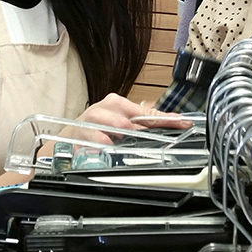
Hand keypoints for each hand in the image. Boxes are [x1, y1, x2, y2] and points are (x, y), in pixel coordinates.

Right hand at [67, 93, 191, 143]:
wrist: (68, 134)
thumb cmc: (96, 126)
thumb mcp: (119, 120)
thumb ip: (140, 120)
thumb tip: (165, 118)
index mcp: (117, 103)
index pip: (147, 111)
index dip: (166, 118)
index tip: (182, 123)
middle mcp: (105, 109)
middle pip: (131, 120)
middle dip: (143, 131)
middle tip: (154, 138)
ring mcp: (92, 121)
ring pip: (116, 127)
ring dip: (123, 137)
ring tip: (122, 142)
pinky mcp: (81, 134)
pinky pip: (97, 141)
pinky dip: (104, 145)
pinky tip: (106, 148)